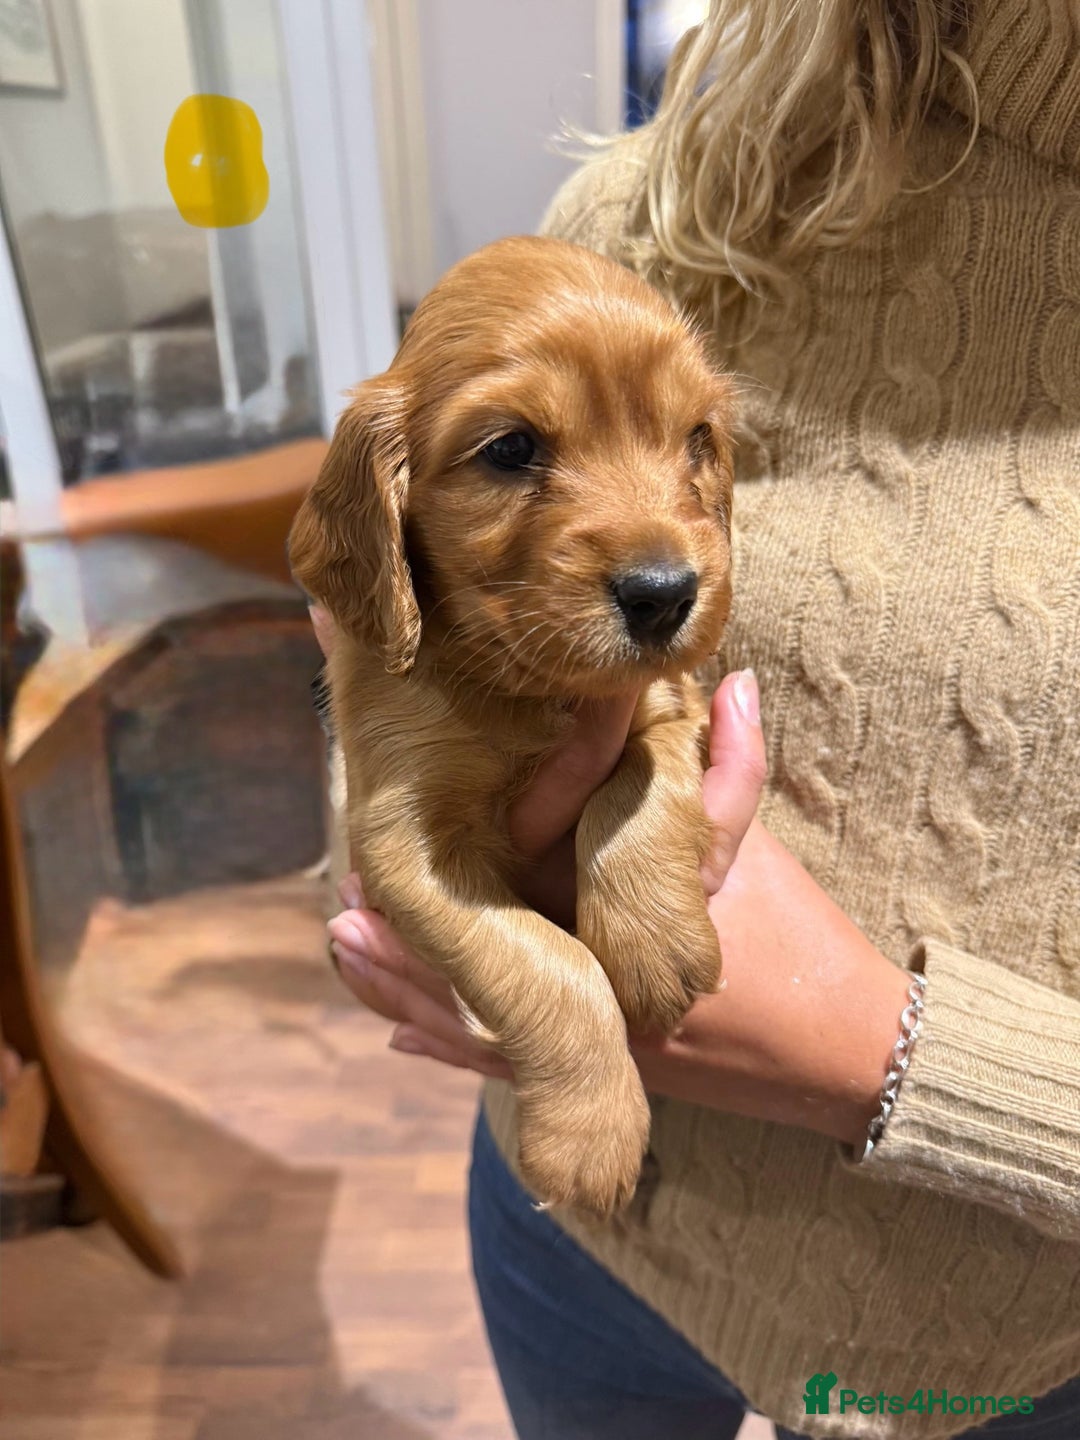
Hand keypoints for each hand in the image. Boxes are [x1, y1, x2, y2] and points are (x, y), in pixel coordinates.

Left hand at [326, 657, 910, 1149]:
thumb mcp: (761, 850)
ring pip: (474, 1013)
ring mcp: (586, 1038)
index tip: (413, 780)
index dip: (477, 823)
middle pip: (479, 947)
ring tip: (345, 943)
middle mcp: (589, 984)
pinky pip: (505, 1061)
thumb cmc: (799, 943)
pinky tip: (396, 1025)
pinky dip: (450, 1041)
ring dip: (405, 981)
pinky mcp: (594, 1071)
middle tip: (349, 884)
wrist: (839, 1057)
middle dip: (410, 916)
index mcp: (618, 917)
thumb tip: (728, 678)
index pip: (533, 860)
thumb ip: (735, 766)